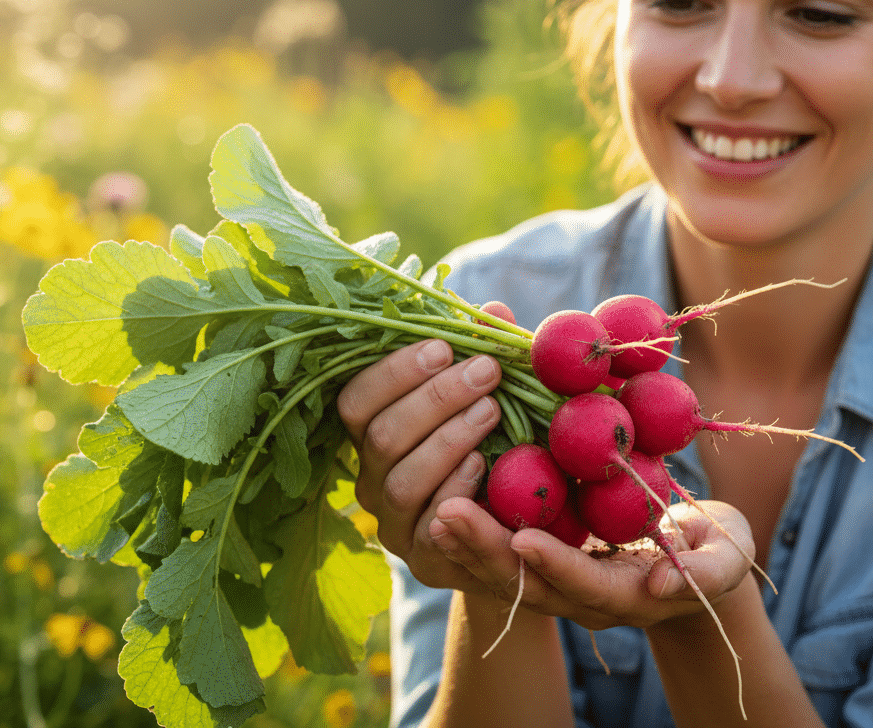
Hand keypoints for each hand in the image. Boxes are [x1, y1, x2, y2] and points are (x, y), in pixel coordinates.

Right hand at [337, 304, 511, 591]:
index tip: (442, 346)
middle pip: (380, 437)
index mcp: (372, 436)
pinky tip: (484, 464)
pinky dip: (455, 491)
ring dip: (446, 440)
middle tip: (486, 371)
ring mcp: (394, 525)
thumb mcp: (491, 400)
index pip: (355, 400)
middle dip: (434, 399)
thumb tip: (493, 311)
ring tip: (491, 410)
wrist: (517, 535)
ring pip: (400, 481)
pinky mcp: (424, 561)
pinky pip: (429, 528)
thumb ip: (484, 358)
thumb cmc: (495, 450)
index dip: (393, 372)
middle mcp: (370, 481)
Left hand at [427, 495, 755, 629]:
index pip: (585, 585)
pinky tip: (440, 506)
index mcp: (628, 596)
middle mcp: (582, 599)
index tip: (524, 538)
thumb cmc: (714, 552)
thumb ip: (705, 572)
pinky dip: (471, 535)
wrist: (692, 567)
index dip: (556, 563)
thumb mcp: (726, 558)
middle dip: (488, 550)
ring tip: (434, 512)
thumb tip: (665, 585)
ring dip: (468, 544)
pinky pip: (500, 556)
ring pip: (505, 573)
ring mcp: (558, 586)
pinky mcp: (542, 565)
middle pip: (528, 583)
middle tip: (448, 514)